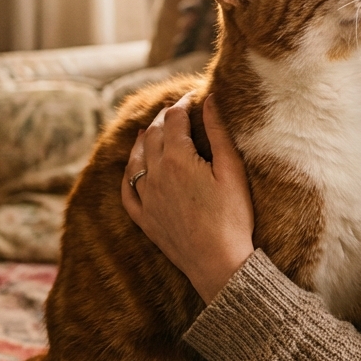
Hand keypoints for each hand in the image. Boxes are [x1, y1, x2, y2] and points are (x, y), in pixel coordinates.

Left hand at [121, 92, 255, 303]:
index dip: (183, 103)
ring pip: (135, 160)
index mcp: (177, 159)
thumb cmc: (233, 218)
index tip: (194, 96)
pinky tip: (132, 169)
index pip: (174, 119)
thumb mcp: (232, 170)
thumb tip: (210, 99)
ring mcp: (146, 198)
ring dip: (142, 141)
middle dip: (163, 118)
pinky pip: (128, 192)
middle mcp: (155, 175)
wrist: (219, 264)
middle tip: (176, 111)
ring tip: (148, 130)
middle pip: (152, 135)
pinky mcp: (145, 219)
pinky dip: (128, 175)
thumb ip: (219, 132)